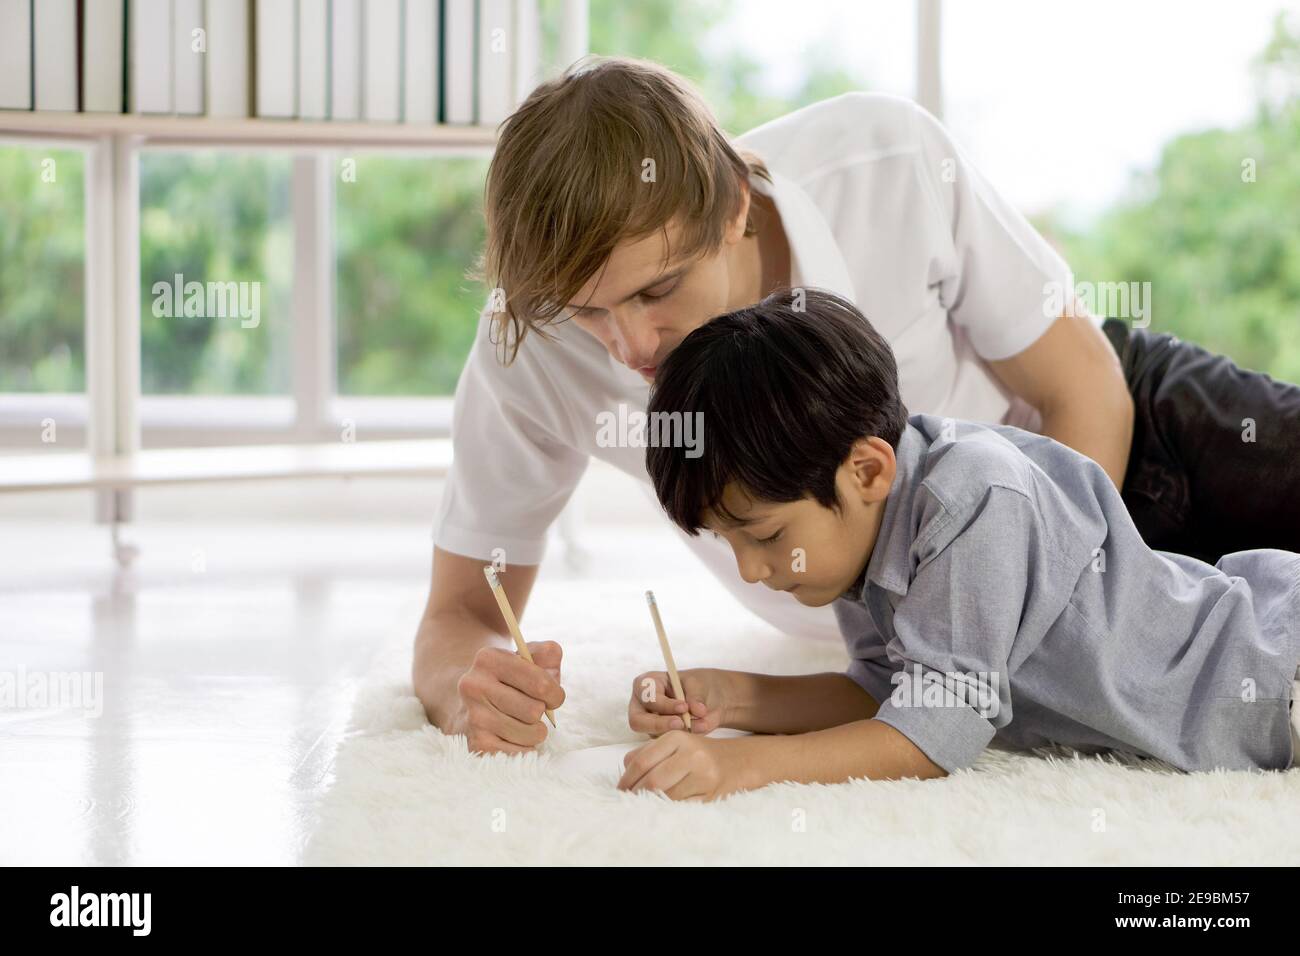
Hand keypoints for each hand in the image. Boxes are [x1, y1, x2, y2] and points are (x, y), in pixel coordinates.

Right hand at [456, 640, 564, 753]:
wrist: (467, 703)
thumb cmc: (508, 679)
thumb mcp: (525, 657)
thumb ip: (547, 654)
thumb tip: (552, 673)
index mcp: (489, 659)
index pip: (540, 683)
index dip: (555, 694)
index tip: (552, 696)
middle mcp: (475, 686)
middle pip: (535, 711)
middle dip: (542, 712)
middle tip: (533, 708)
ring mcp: (473, 717)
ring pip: (531, 734)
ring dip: (535, 731)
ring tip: (522, 722)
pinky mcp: (476, 745)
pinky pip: (521, 753)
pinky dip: (525, 747)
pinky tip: (513, 736)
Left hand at [617, 731, 752, 800]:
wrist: (736, 761)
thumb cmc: (698, 753)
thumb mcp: (673, 743)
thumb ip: (647, 751)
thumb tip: (625, 768)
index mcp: (677, 738)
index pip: (642, 761)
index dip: (626, 779)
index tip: (619, 790)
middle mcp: (691, 754)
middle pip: (652, 781)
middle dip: (636, 794)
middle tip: (627, 801)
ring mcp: (703, 774)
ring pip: (666, 796)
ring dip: (650, 804)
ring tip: (642, 805)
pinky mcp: (711, 793)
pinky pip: (682, 806)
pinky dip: (668, 809)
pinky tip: (662, 809)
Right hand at [627, 667, 730, 735]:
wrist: (708, 697)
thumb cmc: (696, 683)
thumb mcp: (698, 683)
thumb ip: (696, 696)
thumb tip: (698, 711)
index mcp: (645, 684)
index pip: (647, 697)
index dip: (664, 704)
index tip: (684, 707)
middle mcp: (641, 706)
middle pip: (638, 721)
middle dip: (660, 724)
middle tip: (682, 724)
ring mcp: (648, 724)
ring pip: (652, 735)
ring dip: (676, 732)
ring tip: (701, 725)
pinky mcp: (659, 737)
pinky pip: (665, 743)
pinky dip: (682, 739)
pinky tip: (698, 731)